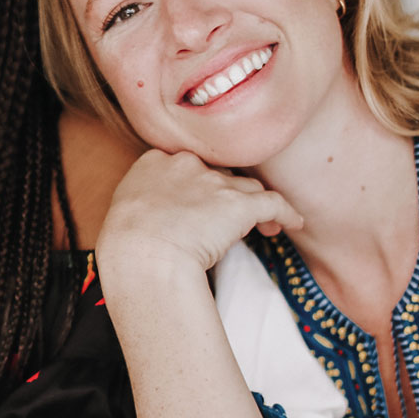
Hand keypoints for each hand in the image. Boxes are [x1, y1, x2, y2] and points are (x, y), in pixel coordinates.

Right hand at [97, 150, 302, 289]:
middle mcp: (188, 164)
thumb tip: (157, 220)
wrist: (142, 255)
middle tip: (228, 221)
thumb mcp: (124, 212)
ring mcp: (215, 182)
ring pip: (246, 187)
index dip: (197, 186)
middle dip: (227, 194)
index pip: (186, 166)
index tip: (200, 206)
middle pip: (218, 173)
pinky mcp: (240, 203)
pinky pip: (274, 202)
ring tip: (262, 227)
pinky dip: (286, 213)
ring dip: (254, 206)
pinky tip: (294, 223)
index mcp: (156, 162)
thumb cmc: (125, 246)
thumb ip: (144, 204)